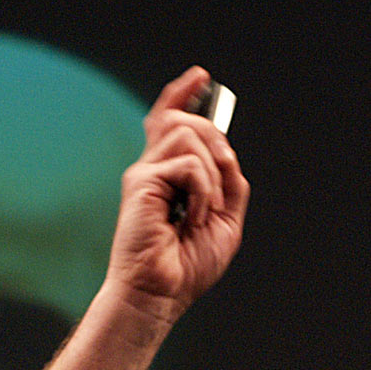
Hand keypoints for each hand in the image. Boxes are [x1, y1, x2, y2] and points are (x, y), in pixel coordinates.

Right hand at [106, 66, 249, 323]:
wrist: (161, 293)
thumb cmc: (187, 267)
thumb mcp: (225, 222)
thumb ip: (230, 185)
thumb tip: (228, 156)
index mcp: (170, 177)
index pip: (170, 122)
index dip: (183, 95)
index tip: (201, 76)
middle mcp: (153, 169)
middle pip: (186, 121)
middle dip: (217, 140)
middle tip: (225, 175)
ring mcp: (145, 173)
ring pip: (189, 135)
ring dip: (212, 174)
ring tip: (204, 212)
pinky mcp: (141, 181)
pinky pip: (189, 165)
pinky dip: (203, 192)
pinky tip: (192, 218)